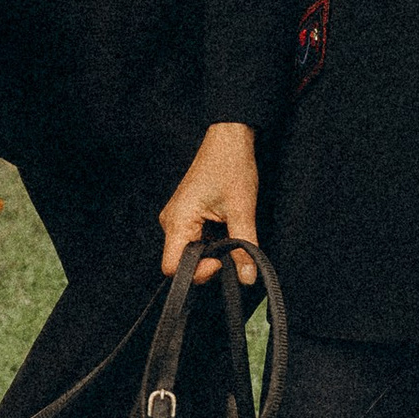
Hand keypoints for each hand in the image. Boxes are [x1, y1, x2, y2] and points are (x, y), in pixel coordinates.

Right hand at [159, 122, 259, 283]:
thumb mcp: (242, 211)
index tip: (220, 261)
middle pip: (180, 262)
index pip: (172, 267)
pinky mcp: (185, 215)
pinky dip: (209, 242)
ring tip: (227, 233)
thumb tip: (247, 278)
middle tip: (230, 250)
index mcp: (178, 221)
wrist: (229, 139)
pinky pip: (192, 240)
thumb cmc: (231, 166)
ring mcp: (176, 218)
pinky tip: (223, 228)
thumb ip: (244, 248)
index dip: (197, 272)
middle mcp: (171, 221)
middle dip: (206, 263)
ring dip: (209, 252)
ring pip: (188, 252)